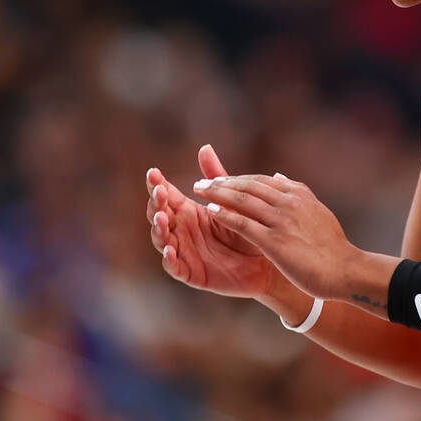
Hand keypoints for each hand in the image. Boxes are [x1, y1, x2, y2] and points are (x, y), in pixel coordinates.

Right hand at [146, 145, 274, 298]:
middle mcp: (181, 230)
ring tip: (164, 218)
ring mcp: (183, 251)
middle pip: (158, 215)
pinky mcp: (190, 273)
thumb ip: (216, 177)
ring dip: (159, 229)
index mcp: (188, 212)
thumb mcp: (231, 201)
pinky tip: (170, 250)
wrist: (266, 261)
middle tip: (160, 193)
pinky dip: (169, 259)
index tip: (154, 172)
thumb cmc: (248, 228)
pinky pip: (174, 267)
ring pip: (162, 240)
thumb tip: (205, 147)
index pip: (165, 196)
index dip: (157, 185)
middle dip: (156, 204)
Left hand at [191, 174, 369, 301]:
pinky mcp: (275, 242)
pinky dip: (225, 215)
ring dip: (217, 193)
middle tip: (202, 182)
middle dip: (222, 182)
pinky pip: (244, 224)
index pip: (261, 181)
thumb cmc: (332, 247)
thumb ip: (297, 193)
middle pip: (248, 186)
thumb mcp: (317, 211)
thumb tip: (279, 176)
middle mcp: (289, 202)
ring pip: (243, 200)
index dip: (238, 179)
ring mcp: (282, 221)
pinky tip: (210, 212)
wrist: (346, 270)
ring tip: (199, 190)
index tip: (220, 180)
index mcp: (299, 195)